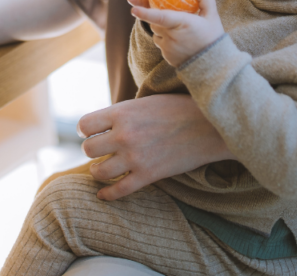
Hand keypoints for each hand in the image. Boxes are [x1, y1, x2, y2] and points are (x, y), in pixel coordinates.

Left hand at [77, 93, 231, 199]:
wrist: (211, 126)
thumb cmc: (179, 108)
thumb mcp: (146, 101)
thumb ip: (124, 112)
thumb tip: (105, 123)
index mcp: (122, 112)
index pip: (84, 125)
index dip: (85, 130)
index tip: (90, 132)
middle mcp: (124, 135)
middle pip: (88, 149)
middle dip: (92, 150)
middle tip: (100, 150)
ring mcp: (135, 157)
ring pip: (99, 171)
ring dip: (97, 171)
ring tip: (101, 169)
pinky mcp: (149, 175)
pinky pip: (119, 191)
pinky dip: (107, 195)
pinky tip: (103, 195)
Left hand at [129, 0, 223, 67]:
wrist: (213, 65)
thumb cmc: (212, 37)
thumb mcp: (213, 16)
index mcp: (182, 23)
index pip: (160, 17)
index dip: (145, 13)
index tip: (133, 9)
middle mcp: (172, 36)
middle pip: (156, 22)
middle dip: (161, 17)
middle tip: (176, 18)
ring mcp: (168, 48)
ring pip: (156, 32)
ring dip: (163, 29)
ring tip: (181, 32)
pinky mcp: (166, 56)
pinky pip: (160, 43)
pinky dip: (166, 40)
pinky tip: (180, 42)